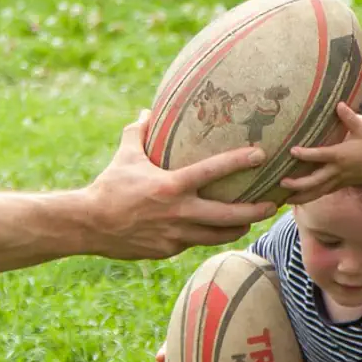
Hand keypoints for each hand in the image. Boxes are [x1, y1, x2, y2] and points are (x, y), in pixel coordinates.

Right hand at [84, 110, 278, 259]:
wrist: (89, 225)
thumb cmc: (108, 185)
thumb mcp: (125, 155)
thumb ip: (138, 132)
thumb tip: (146, 111)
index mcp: (171, 186)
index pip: (213, 171)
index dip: (239, 161)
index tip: (261, 154)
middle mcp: (178, 212)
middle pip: (229, 215)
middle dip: (255, 211)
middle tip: (273, 203)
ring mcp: (175, 235)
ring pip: (218, 235)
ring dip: (238, 227)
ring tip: (251, 220)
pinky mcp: (169, 250)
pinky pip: (195, 242)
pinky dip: (207, 234)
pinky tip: (214, 229)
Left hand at [278, 103, 361, 203]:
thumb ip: (350, 117)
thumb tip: (339, 103)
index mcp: (342, 155)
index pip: (321, 156)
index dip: (306, 154)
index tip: (292, 151)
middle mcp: (339, 170)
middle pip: (315, 181)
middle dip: (298, 184)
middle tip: (281, 182)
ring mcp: (340, 180)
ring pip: (318, 192)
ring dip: (301, 197)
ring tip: (284, 199)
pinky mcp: (342, 185)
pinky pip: (324, 193)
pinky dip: (311, 197)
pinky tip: (298, 199)